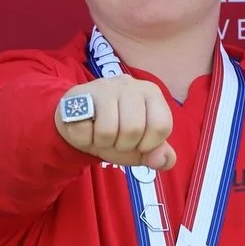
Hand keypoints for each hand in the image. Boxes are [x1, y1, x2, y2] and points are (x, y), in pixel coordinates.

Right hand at [53, 76, 175, 169]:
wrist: (79, 124)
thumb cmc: (116, 132)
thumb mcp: (141, 147)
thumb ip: (159, 155)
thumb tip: (164, 161)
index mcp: (152, 93)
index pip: (161, 126)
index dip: (147, 144)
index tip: (137, 142)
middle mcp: (130, 84)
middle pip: (133, 130)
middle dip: (122, 145)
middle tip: (115, 138)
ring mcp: (105, 86)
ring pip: (108, 131)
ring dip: (102, 142)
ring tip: (100, 133)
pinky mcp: (81, 93)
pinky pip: (85, 130)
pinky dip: (84, 138)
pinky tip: (86, 127)